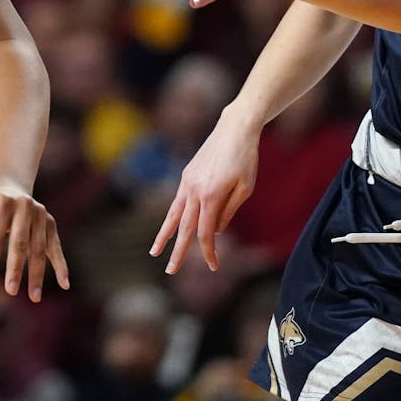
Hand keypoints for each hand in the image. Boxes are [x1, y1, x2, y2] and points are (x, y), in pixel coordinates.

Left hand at [0, 181, 69, 301]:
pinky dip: (61, 265)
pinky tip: (64, 284)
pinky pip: (56, 246)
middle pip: (20, 242)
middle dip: (16, 268)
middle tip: (11, 291)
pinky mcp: (50, 223)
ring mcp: (40, 214)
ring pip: (39, 248)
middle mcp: (24, 206)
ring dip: (37, 273)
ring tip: (34, 297)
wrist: (9, 188)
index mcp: (2, 203)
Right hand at [150, 111, 259, 272]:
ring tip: (154, 252)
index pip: (206, 233)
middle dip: (177, 252)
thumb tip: (215, 231)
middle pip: (183, 228)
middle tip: (170, 271)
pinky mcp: (186, 175)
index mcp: (211, 196)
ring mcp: (187, 182)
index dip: (208, 252)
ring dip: (164, 235)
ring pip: (173, 215)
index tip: (214, 266)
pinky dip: (172, 216)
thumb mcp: (245, 188)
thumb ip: (229, 212)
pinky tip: (170, 226)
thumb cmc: (246, 158)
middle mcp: (195, 191)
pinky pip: (177, 201)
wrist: (234, 129)